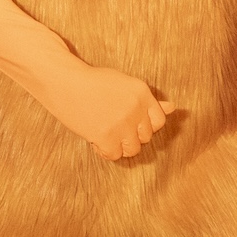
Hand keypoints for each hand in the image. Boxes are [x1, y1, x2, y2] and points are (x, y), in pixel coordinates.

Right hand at [47, 62, 172, 161]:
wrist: (63, 82)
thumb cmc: (92, 82)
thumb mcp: (124, 84)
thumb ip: (147, 100)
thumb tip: (172, 108)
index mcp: (142, 92)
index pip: (158, 122)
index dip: (144, 126)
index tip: (130, 123)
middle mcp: (135, 108)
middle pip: (145, 138)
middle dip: (130, 135)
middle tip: (112, 124)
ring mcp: (121, 124)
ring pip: (132, 150)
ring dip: (119, 145)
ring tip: (104, 132)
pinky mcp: (106, 136)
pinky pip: (114, 155)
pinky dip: (104, 150)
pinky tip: (95, 138)